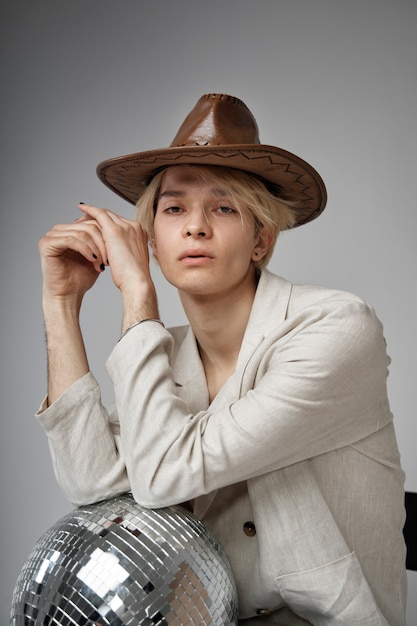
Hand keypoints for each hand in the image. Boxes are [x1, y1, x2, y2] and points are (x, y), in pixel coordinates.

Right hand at [39, 213, 107, 304]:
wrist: (67, 295)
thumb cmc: (80, 278)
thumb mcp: (95, 256)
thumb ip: (100, 241)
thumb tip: (114, 227)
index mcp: (69, 230)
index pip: (92, 222)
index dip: (106, 236)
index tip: (114, 253)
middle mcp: (58, 230)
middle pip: (88, 226)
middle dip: (102, 244)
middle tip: (108, 260)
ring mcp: (51, 236)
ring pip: (82, 233)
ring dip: (95, 249)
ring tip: (101, 263)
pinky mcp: (46, 244)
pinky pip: (71, 240)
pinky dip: (85, 249)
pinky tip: (92, 260)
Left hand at [74, 204, 158, 327]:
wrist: (137, 282)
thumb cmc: (134, 278)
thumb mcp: (131, 261)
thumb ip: (125, 252)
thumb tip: (117, 255)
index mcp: (139, 234)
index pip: (119, 222)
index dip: (106, 224)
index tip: (96, 228)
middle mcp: (134, 227)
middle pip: (112, 216)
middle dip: (97, 217)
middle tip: (84, 221)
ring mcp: (126, 227)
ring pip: (105, 213)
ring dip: (91, 215)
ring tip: (80, 220)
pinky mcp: (115, 230)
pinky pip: (99, 214)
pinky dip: (89, 210)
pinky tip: (81, 208)